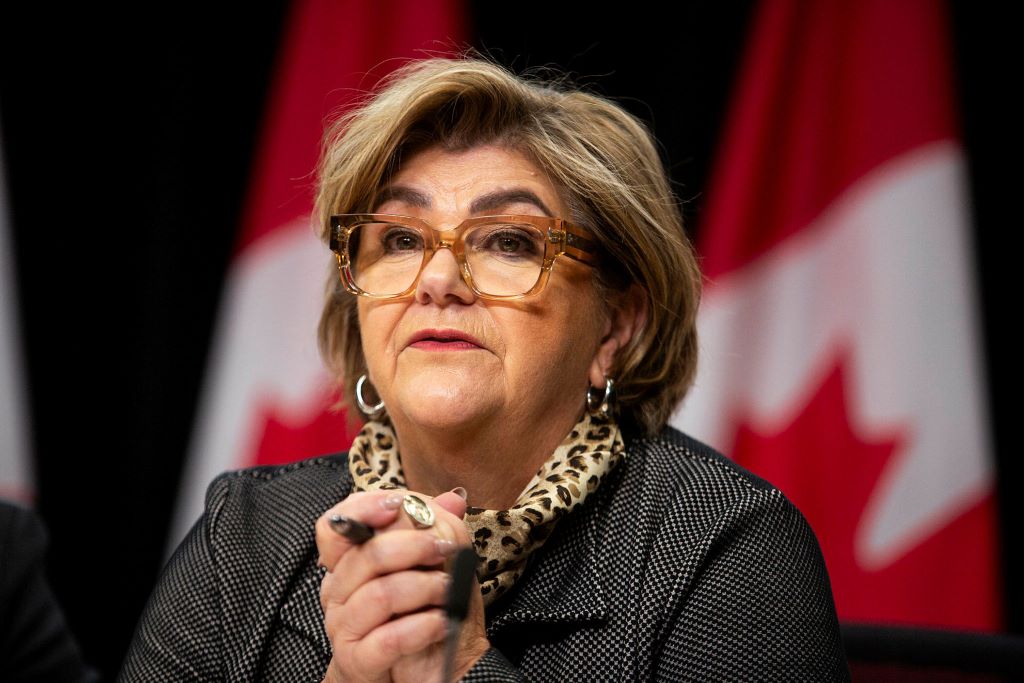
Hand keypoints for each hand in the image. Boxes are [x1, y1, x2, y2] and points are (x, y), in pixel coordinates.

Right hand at [316, 489, 489, 682]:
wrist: (426, 667)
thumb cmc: (423, 611)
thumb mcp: (435, 563)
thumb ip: (436, 527)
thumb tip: (453, 498)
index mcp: (350, 563)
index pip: (333, 526)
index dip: (362, 510)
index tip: (399, 503)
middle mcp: (339, 592)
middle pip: (365, 556)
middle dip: (414, 546)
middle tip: (445, 548)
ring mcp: (344, 626)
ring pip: (380, 594)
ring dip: (425, 587)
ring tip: (448, 589)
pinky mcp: (357, 659)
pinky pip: (388, 638)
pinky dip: (421, 627)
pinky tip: (441, 622)